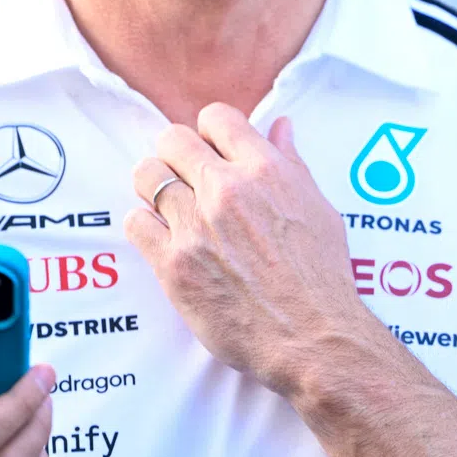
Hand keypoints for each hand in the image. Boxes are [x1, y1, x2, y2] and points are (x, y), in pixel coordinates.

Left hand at [125, 103, 362, 395]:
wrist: (312, 339)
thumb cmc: (321, 276)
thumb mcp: (318, 207)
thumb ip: (291, 162)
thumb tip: (280, 125)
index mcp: (264, 169)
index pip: (216, 117)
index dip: (210, 131)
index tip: (211, 150)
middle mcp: (225, 190)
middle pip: (171, 139)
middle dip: (176, 154)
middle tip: (185, 177)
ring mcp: (195, 225)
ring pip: (146, 175)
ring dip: (154, 187)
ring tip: (168, 206)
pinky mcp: (173, 263)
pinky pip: (135, 223)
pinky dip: (144, 226)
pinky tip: (162, 238)